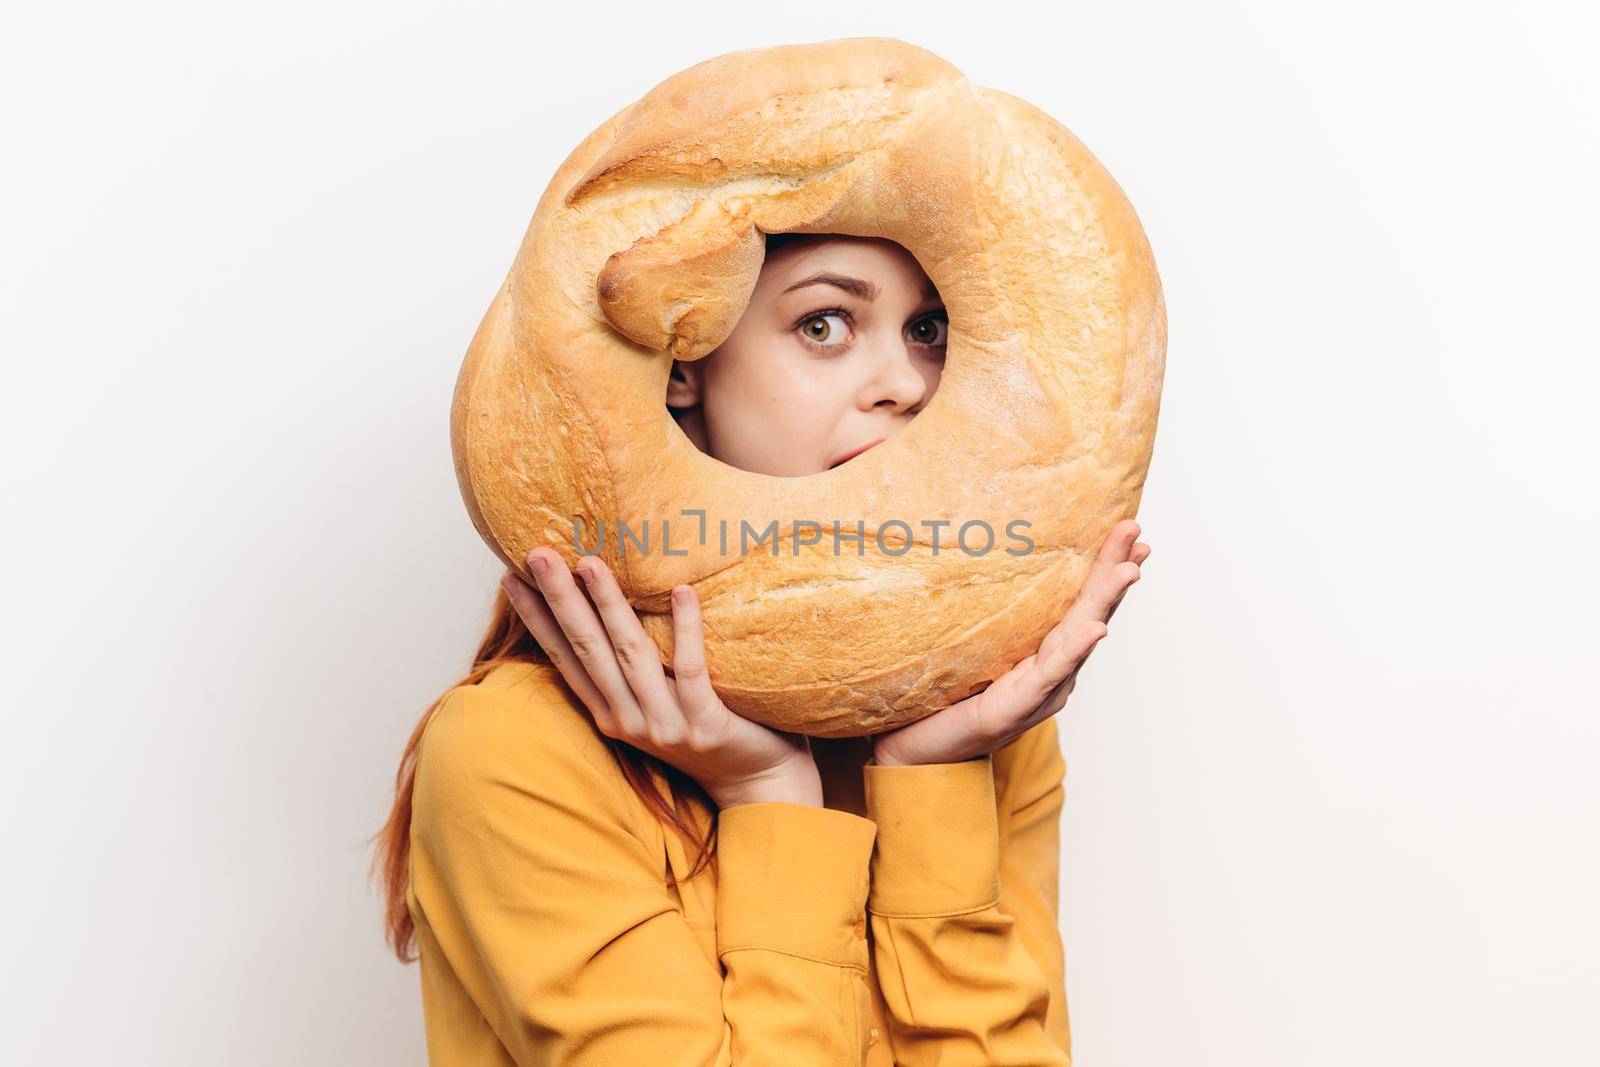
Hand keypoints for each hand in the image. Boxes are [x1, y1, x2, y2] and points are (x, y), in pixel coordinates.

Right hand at [500, 548, 823, 808]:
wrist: (760, 782)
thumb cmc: (709, 729)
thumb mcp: (658, 704)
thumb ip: (634, 669)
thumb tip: (613, 604)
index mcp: (611, 714)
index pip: (565, 657)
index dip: (537, 619)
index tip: (512, 578)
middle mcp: (629, 721)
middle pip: (588, 649)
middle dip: (560, 600)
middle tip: (538, 555)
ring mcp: (666, 725)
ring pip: (630, 653)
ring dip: (608, 605)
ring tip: (590, 562)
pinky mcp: (705, 724)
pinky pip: (692, 668)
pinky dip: (686, 628)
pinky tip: (682, 591)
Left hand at [872, 519, 1149, 767]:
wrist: (917, 755)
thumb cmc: (941, 701)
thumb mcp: (971, 649)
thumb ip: (990, 619)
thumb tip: (982, 562)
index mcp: (1043, 655)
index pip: (1080, 601)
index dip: (1104, 566)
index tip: (1129, 529)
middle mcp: (1053, 673)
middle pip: (1089, 612)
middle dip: (1114, 569)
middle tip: (1136, 529)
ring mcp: (1040, 692)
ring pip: (1078, 637)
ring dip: (1106, 602)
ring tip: (1129, 569)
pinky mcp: (1015, 707)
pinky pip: (1049, 673)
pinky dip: (1075, 650)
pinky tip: (1097, 628)